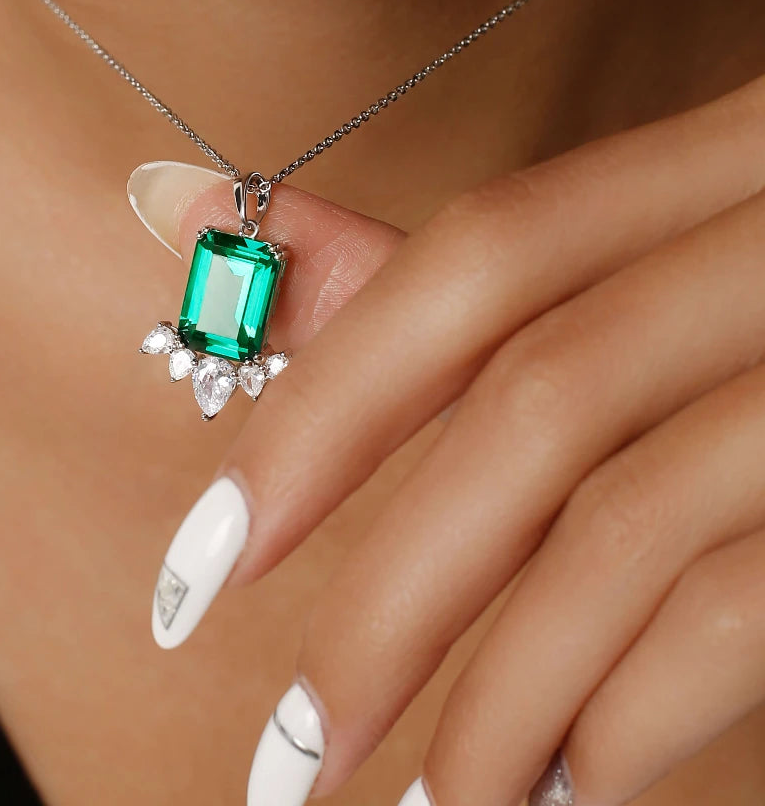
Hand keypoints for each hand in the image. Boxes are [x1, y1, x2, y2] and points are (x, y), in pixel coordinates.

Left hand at [131, 74, 764, 805]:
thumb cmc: (759, 297)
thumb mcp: (620, 252)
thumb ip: (412, 264)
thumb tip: (198, 213)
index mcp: (702, 165)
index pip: (474, 260)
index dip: (326, 405)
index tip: (204, 565)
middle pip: (537, 410)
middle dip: (394, 601)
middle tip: (287, 753)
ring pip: (635, 522)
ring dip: (505, 693)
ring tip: (421, 804)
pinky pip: (753, 601)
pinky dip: (639, 708)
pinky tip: (562, 784)